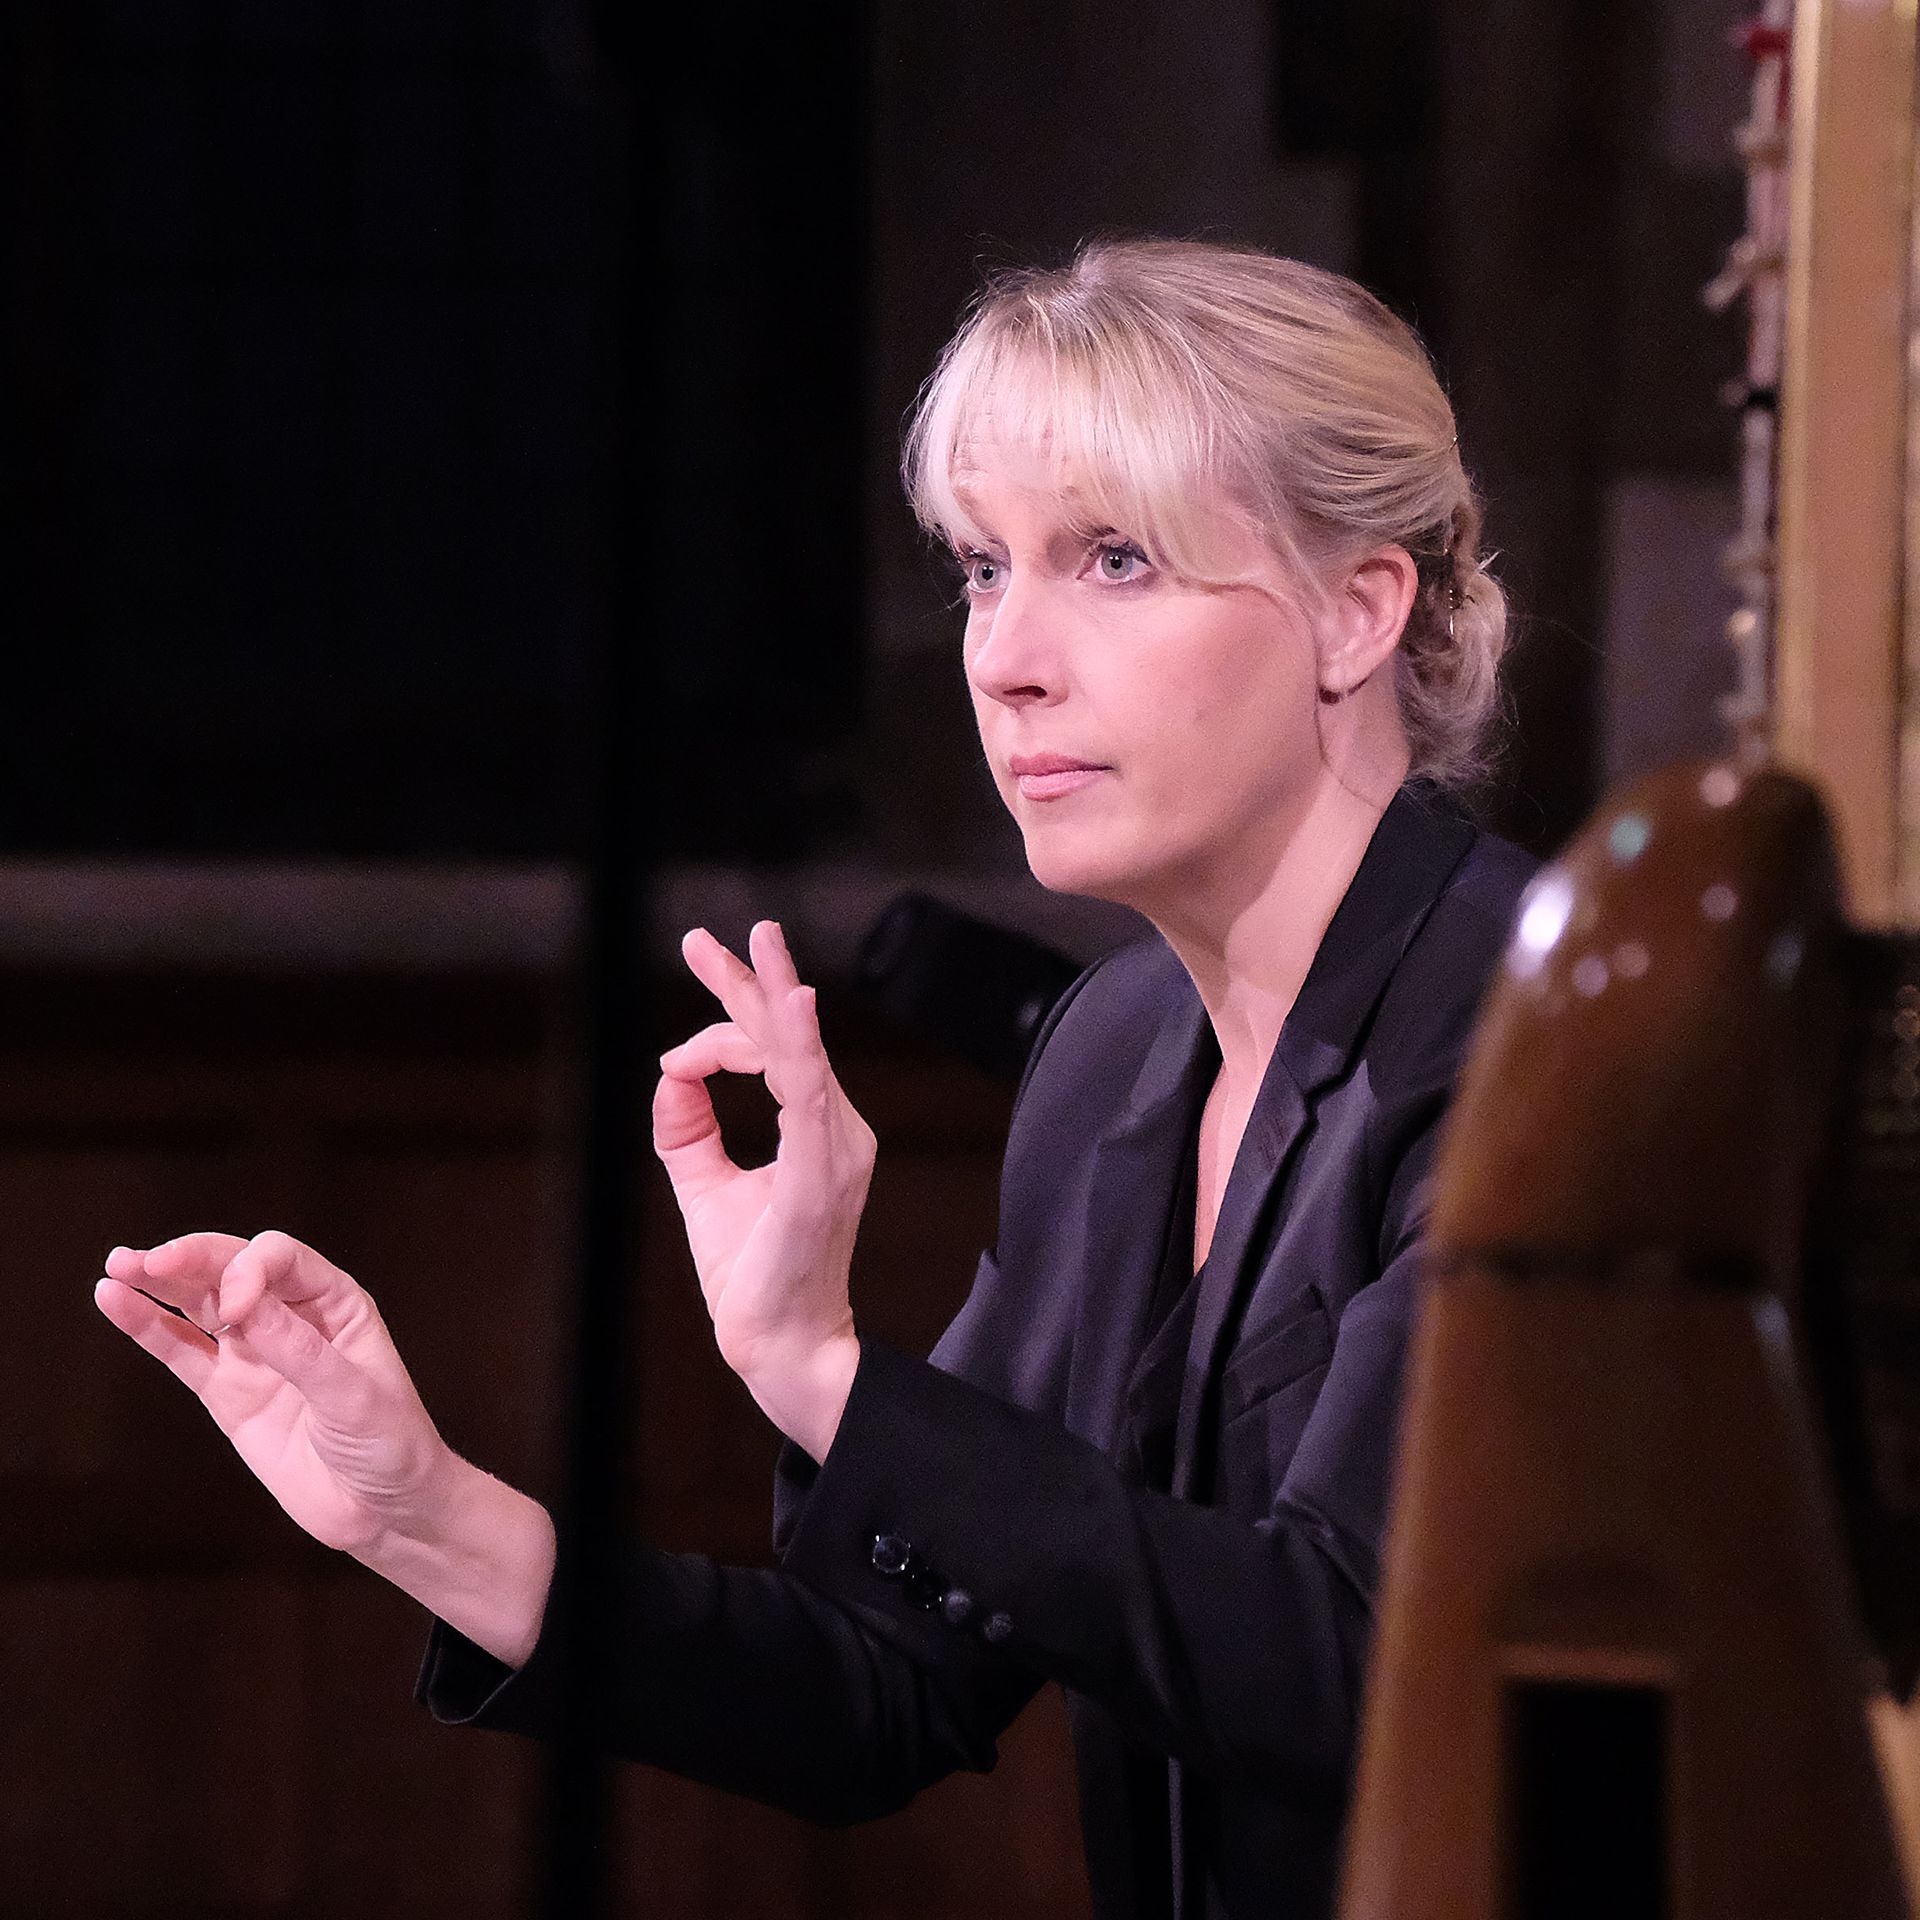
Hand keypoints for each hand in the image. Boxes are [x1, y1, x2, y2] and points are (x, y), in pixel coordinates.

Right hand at [96, 1230, 557, 1666]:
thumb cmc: (389, 1444)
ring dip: (158, 1283)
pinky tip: (115, 1302)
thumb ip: (298, 1351)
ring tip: (117, 1265)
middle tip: (144, 1261)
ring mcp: (255, 1354)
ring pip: (200, 1304)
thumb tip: (244, 1301)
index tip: (237, 1310)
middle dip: (190, 1259)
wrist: (383, 1509)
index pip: (280, 1259)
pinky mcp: (227, 1392)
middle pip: (233, 1269)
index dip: (251, 1270)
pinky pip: (181, 1352)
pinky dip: (148, 1327)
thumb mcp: (353, 1396)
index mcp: (335, 1303)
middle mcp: (292, 1317)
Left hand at [654, 920, 871, 1458]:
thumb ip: (688, 1127)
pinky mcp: (820, 1175)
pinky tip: (793, 1007)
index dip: (731, 1009)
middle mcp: (837, 1130)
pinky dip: (801, 1049)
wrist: (777, 1345)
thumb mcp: (705, 1184)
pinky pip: (810, 1098)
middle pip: (788, 1038)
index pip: (774, 1050)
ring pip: (797, 1054)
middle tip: (720, 934)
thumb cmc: (753, 1272)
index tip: (682, 1006)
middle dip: (752, 979)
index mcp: (815, 1129)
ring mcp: (835, 1150)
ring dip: (775, 996)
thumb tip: (668, 1071)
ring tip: (760, 944)